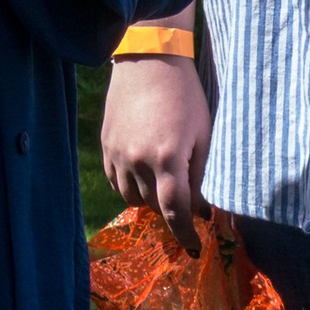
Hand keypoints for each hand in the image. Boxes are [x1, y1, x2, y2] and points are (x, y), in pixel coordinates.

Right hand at [100, 50, 211, 252]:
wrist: (149, 61)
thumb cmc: (185, 96)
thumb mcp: (204, 134)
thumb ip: (201, 174)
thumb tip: (201, 210)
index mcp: (167, 158)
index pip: (175, 211)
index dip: (185, 233)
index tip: (193, 248)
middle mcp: (138, 160)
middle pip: (154, 206)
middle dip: (172, 210)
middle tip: (186, 202)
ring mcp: (118, 154)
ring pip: (133, 198)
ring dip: (150, 199)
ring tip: (164, 183)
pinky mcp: (106, 146)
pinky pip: (117, 182)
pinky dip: (131, 186)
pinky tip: (144, 173)